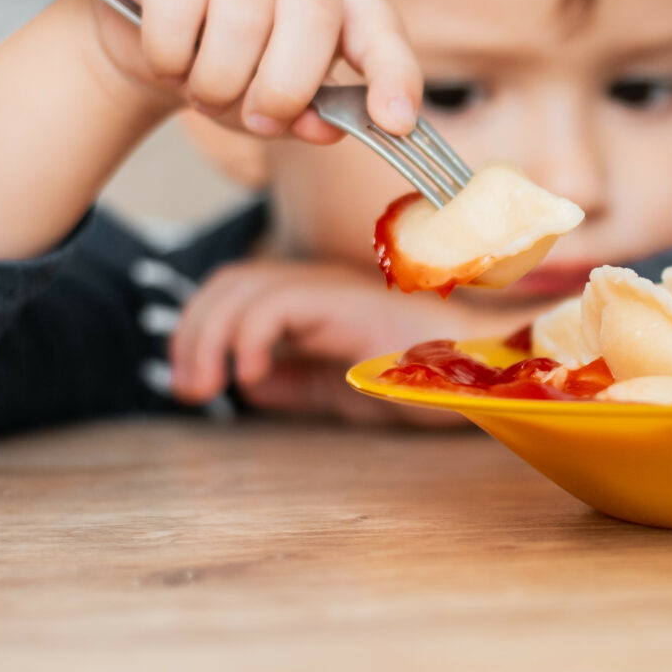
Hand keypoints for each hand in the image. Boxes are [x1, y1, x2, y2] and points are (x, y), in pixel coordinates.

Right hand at [99, 0, 423, 141]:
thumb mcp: (276, 102)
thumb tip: (323, 128)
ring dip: (215, 82)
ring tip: (202, 87)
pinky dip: (167, 56)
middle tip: (254, 118)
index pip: (380, 32)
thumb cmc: (228, 64)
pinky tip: (167, 54)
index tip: (393, 122)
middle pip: (310, 24)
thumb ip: (308, 116)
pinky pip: (177, 13)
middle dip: (281, 91)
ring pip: (240, 24)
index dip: (392, 76)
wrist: (145, 34)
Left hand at [168, 260, 527, 426]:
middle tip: (191, 389)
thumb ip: (294, 383)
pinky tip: (249, 374)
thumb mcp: (340, 390)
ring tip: (209, 387)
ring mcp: (329, 287)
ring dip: (209, 338)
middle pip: (228, 281)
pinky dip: (248, 338)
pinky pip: (275, 306)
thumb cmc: (425, 379)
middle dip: (192, 333)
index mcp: (313, 300)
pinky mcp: (341, 299)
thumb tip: (248, 380)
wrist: (481, 371)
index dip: (198, 331)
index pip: (234, 292)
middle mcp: (315, 283)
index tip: (192, 385)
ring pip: (241, 288)